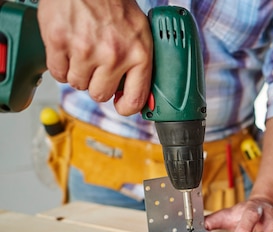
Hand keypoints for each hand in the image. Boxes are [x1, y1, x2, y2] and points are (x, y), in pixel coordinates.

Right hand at [37, 0, 152, 114]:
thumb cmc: (113, 3)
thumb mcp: (140, 33)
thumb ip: (141, 63)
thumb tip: (141, 94)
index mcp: (139, 54)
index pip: (135, 100)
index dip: (126, 107)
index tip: (121, 103)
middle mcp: (114, 55)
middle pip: (100, 95)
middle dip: (97, 83)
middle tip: (97, 66)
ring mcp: (85, 50)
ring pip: (78, 84)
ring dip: (78, 72)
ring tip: (83, 51)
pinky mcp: (60, 43)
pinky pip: (58, 73)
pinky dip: (61, 65)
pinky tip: (68, 48)